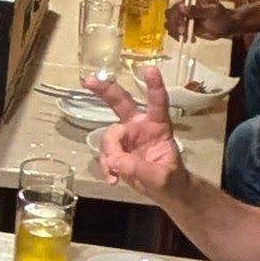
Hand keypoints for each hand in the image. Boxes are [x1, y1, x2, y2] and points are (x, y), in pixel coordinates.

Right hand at [89, 69, 183, 195]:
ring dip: (110, 154)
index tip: (150, 69)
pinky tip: (112, 179)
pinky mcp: (117, 150)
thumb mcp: (161, 176)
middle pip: (121, 103)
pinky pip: (104, 154)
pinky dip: (105, 166)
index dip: (154, 86)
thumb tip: (115, 161)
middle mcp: (140, 125)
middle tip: (89, 80)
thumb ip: (139, 168)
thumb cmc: (170, 178)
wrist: (164, 191)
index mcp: (158, 125)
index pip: (157, 102)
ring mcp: (127, 137)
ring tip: (115, 172)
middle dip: (106, 90)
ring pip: (109, 136)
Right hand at [168, 0, 232, 40]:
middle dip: (175, 24)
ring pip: (170, 23)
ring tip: (187, 38)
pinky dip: (179, 37)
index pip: (176, 4)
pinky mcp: (184, 25)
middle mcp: (184, 4)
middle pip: (170, 14)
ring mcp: (183, 16)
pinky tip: (190, 39)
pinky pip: (175, 31)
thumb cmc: (222, 17)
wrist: (227, 27)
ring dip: (176, 32)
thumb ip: (197, 11)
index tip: (183, 24)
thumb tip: (181, 7)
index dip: (177, 14)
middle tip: (184, 33)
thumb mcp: (212, 13)